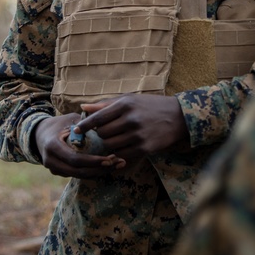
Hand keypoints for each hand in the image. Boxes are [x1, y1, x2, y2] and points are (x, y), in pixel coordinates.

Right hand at [33, 113, 123, 178]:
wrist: (39, 134)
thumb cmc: (58, 123)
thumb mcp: (69, 119)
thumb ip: (84, 122)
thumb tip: (105, 122)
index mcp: (53, 146)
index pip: (75, 159)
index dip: (93, 161)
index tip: (110, 159)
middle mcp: (51, 161)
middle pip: (78, 172)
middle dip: (99, 169)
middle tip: (118, 163)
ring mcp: (53, 169)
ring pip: (78, 176)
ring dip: (98, 172)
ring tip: (116, 165)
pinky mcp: (58, 172)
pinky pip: (77, 175)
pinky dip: (91, 172)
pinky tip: (105, 167)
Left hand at [73, 93, 189, 163]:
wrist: (178, 117)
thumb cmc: (150, 106)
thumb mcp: (129, 100)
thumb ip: (105, 104)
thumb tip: (83, 107)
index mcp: (125, 105)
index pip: (98, 117)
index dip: (84, 125)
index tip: (76, 130)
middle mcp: (131, 120)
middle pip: (102, 133)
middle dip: (100, 133)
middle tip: (106, 131)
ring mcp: (138, 135)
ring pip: (110, 145)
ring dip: (109, 143)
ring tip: (116, 137)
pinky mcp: (145, 148)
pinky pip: (122, 154)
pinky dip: (119, 151)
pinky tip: (124, 145)